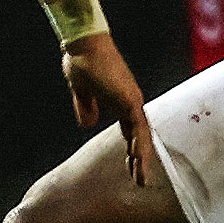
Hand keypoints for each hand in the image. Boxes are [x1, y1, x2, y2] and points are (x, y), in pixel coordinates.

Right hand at [61, 32, 156, 186]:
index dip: (132, 147)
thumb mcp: (81, 90)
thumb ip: (85, 107)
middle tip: (140, 179)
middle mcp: (130, 101)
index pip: (130, 129)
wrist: (83, 43)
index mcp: (120, 99)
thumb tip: (88, 124)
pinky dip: (140, 145)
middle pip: (140, 135)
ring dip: (142, 157)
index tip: (131, 165)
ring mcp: (132, 100)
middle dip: (140, 158)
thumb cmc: (81, 60)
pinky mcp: (129, 99)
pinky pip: (138, 128)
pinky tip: (138, 161)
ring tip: (141, 178)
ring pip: (142, 135)